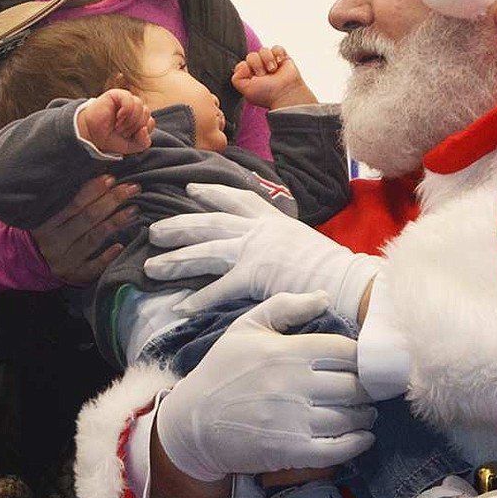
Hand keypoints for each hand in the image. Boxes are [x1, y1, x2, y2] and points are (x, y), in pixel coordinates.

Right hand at [30, 175, 137, 283]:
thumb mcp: (44, 215)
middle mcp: (56, 241)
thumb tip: (97, 177)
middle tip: (132, 188)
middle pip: (88, 218)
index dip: (94, 190)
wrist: (24, 263)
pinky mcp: (74, 274)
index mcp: (46, 222)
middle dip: (112, 201)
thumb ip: (65, 201)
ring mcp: (65, 259)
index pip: (73, 204)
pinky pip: (93, 267)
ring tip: (133, 209)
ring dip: (115, 222)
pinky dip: (106, 257)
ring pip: (93, 239)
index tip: (111, 178)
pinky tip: (120, 246)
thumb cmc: (42, 231)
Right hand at [77, 88, 154, 154]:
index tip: (127, 136)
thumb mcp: (131, 146)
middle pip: (146, 114)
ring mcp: (126, 99)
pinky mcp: (116, 94)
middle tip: (120, 131)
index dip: (140, 132)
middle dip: (133, 127)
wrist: (92, 135)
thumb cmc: (111, 138)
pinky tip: (118, 117)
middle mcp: (134, 106)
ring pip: (140, 107)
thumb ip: (143, 142)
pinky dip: (126, 111)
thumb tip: (144, 129)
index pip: (150, 122)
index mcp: (139, 117)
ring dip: (129, 121)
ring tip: (118, 125)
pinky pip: (130, 100)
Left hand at [145, 183, 382, 319]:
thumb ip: (283, 240)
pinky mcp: (254, 274)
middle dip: (179, 226)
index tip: (190, 190)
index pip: (236, 199)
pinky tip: (180, 307)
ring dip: (176, 260)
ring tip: (151, 267)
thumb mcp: (304, 240)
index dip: (211, 193)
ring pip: (205, 251)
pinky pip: (219, 288)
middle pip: (209, 223)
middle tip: (153, 231)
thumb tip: (275, 249)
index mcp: (272, 219)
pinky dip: (199, 298)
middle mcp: (259, 230)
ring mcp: (255, 250)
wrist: (345, 279)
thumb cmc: (331, 266)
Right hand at [156, 291, 375, 481]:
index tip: (366, 363)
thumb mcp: (245, 327)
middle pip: (354, 385)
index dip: (362, 357)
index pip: (345, 351)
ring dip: (365, 415)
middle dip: (368, 388)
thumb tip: (325, 296)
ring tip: (366, 411)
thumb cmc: (221, 371)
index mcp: (286, 351)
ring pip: (350, 417)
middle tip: (372, 389)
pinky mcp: (291, 451)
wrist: (191, 424)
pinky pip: (338, 448)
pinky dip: (358, 442)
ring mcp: (293, 420)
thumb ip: (286, 306)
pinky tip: (363, 436)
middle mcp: (293, 384)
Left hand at [231, 45, 316, 109]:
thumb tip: (243, 65)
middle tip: (264, 76)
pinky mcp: (283, 58)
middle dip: (257, 65)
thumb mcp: (245, 90)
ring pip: (263, 50)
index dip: (246, 68)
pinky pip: (276, 48)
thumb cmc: (267, 94)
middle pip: (251, 56)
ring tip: (273, 70)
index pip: (242, 64)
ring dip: (268, 60)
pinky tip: (280, 63)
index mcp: (250, 77)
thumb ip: (236, 78)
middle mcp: (260, 69)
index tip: (254, 78)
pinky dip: (278, 54)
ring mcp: (271, 63)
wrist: (286, 93)